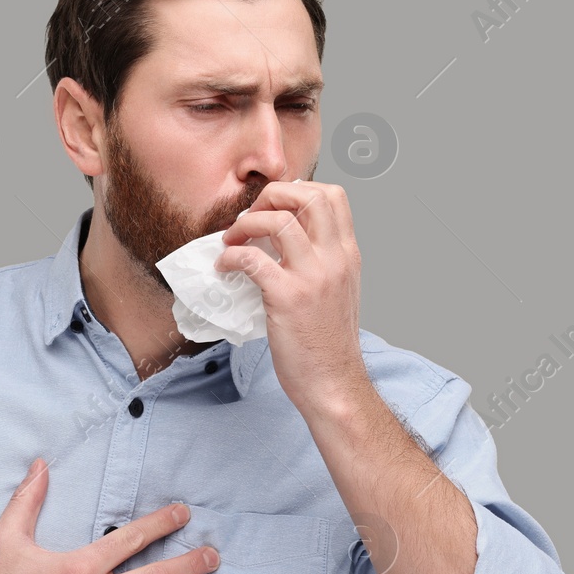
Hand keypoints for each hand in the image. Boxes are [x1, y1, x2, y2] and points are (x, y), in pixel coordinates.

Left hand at [216, 180, 368, 411]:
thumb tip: (286, 240)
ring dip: (246, 224)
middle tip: (251, 217)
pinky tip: (225, 267)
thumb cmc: (329, 343)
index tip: (273, 207)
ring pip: (278, 222)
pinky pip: (252, 259)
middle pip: (308, 196)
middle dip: (272, 196)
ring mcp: (313, 277)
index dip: (297, 189)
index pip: (332, 196)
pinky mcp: (288, 298)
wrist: (334, 383)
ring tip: (232, 240)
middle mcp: (335, 259)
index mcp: (348, 255)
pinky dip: (231, 256)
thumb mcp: (338, 291)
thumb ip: (322, 262)